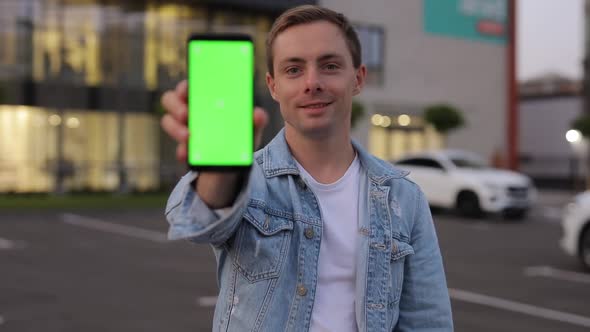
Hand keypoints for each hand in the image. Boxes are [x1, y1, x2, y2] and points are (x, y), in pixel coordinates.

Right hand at [160, 80, 269, 207]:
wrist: (235, 165)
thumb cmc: (240, 138)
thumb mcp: (250, 130)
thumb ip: (256, 121)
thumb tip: (258, 114)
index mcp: (205, 99)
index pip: (188, 86)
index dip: (184, 86)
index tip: (187, 90)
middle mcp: (190, 110)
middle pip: (170, 99)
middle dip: (175, 106)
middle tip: (186, 115)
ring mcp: (183, 129)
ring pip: (168, 122)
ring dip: (175, 128)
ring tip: (188, 137)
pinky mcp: (184, 149)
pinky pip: (177, 148)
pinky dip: (181, 151)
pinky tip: (187, 155)